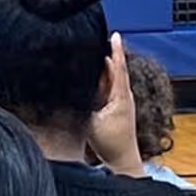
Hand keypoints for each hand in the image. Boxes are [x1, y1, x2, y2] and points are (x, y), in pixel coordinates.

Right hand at [86, 33, 141, 175]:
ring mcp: (121, 101)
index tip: (115, 35)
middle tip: (98, 36)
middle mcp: (123, 96)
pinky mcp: (116, 107)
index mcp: (120, 97)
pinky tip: (93, 71)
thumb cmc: (110, 143)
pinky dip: (102, 76)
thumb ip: (83, 102)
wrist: (122, 160)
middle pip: (115, 69)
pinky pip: (108, 86)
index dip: (116, 51)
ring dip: (104, 64)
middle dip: (108, 52)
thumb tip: (72, 88)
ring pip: (111, 77)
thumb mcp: (91, 121)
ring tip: (94, 49)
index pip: (118, 68)